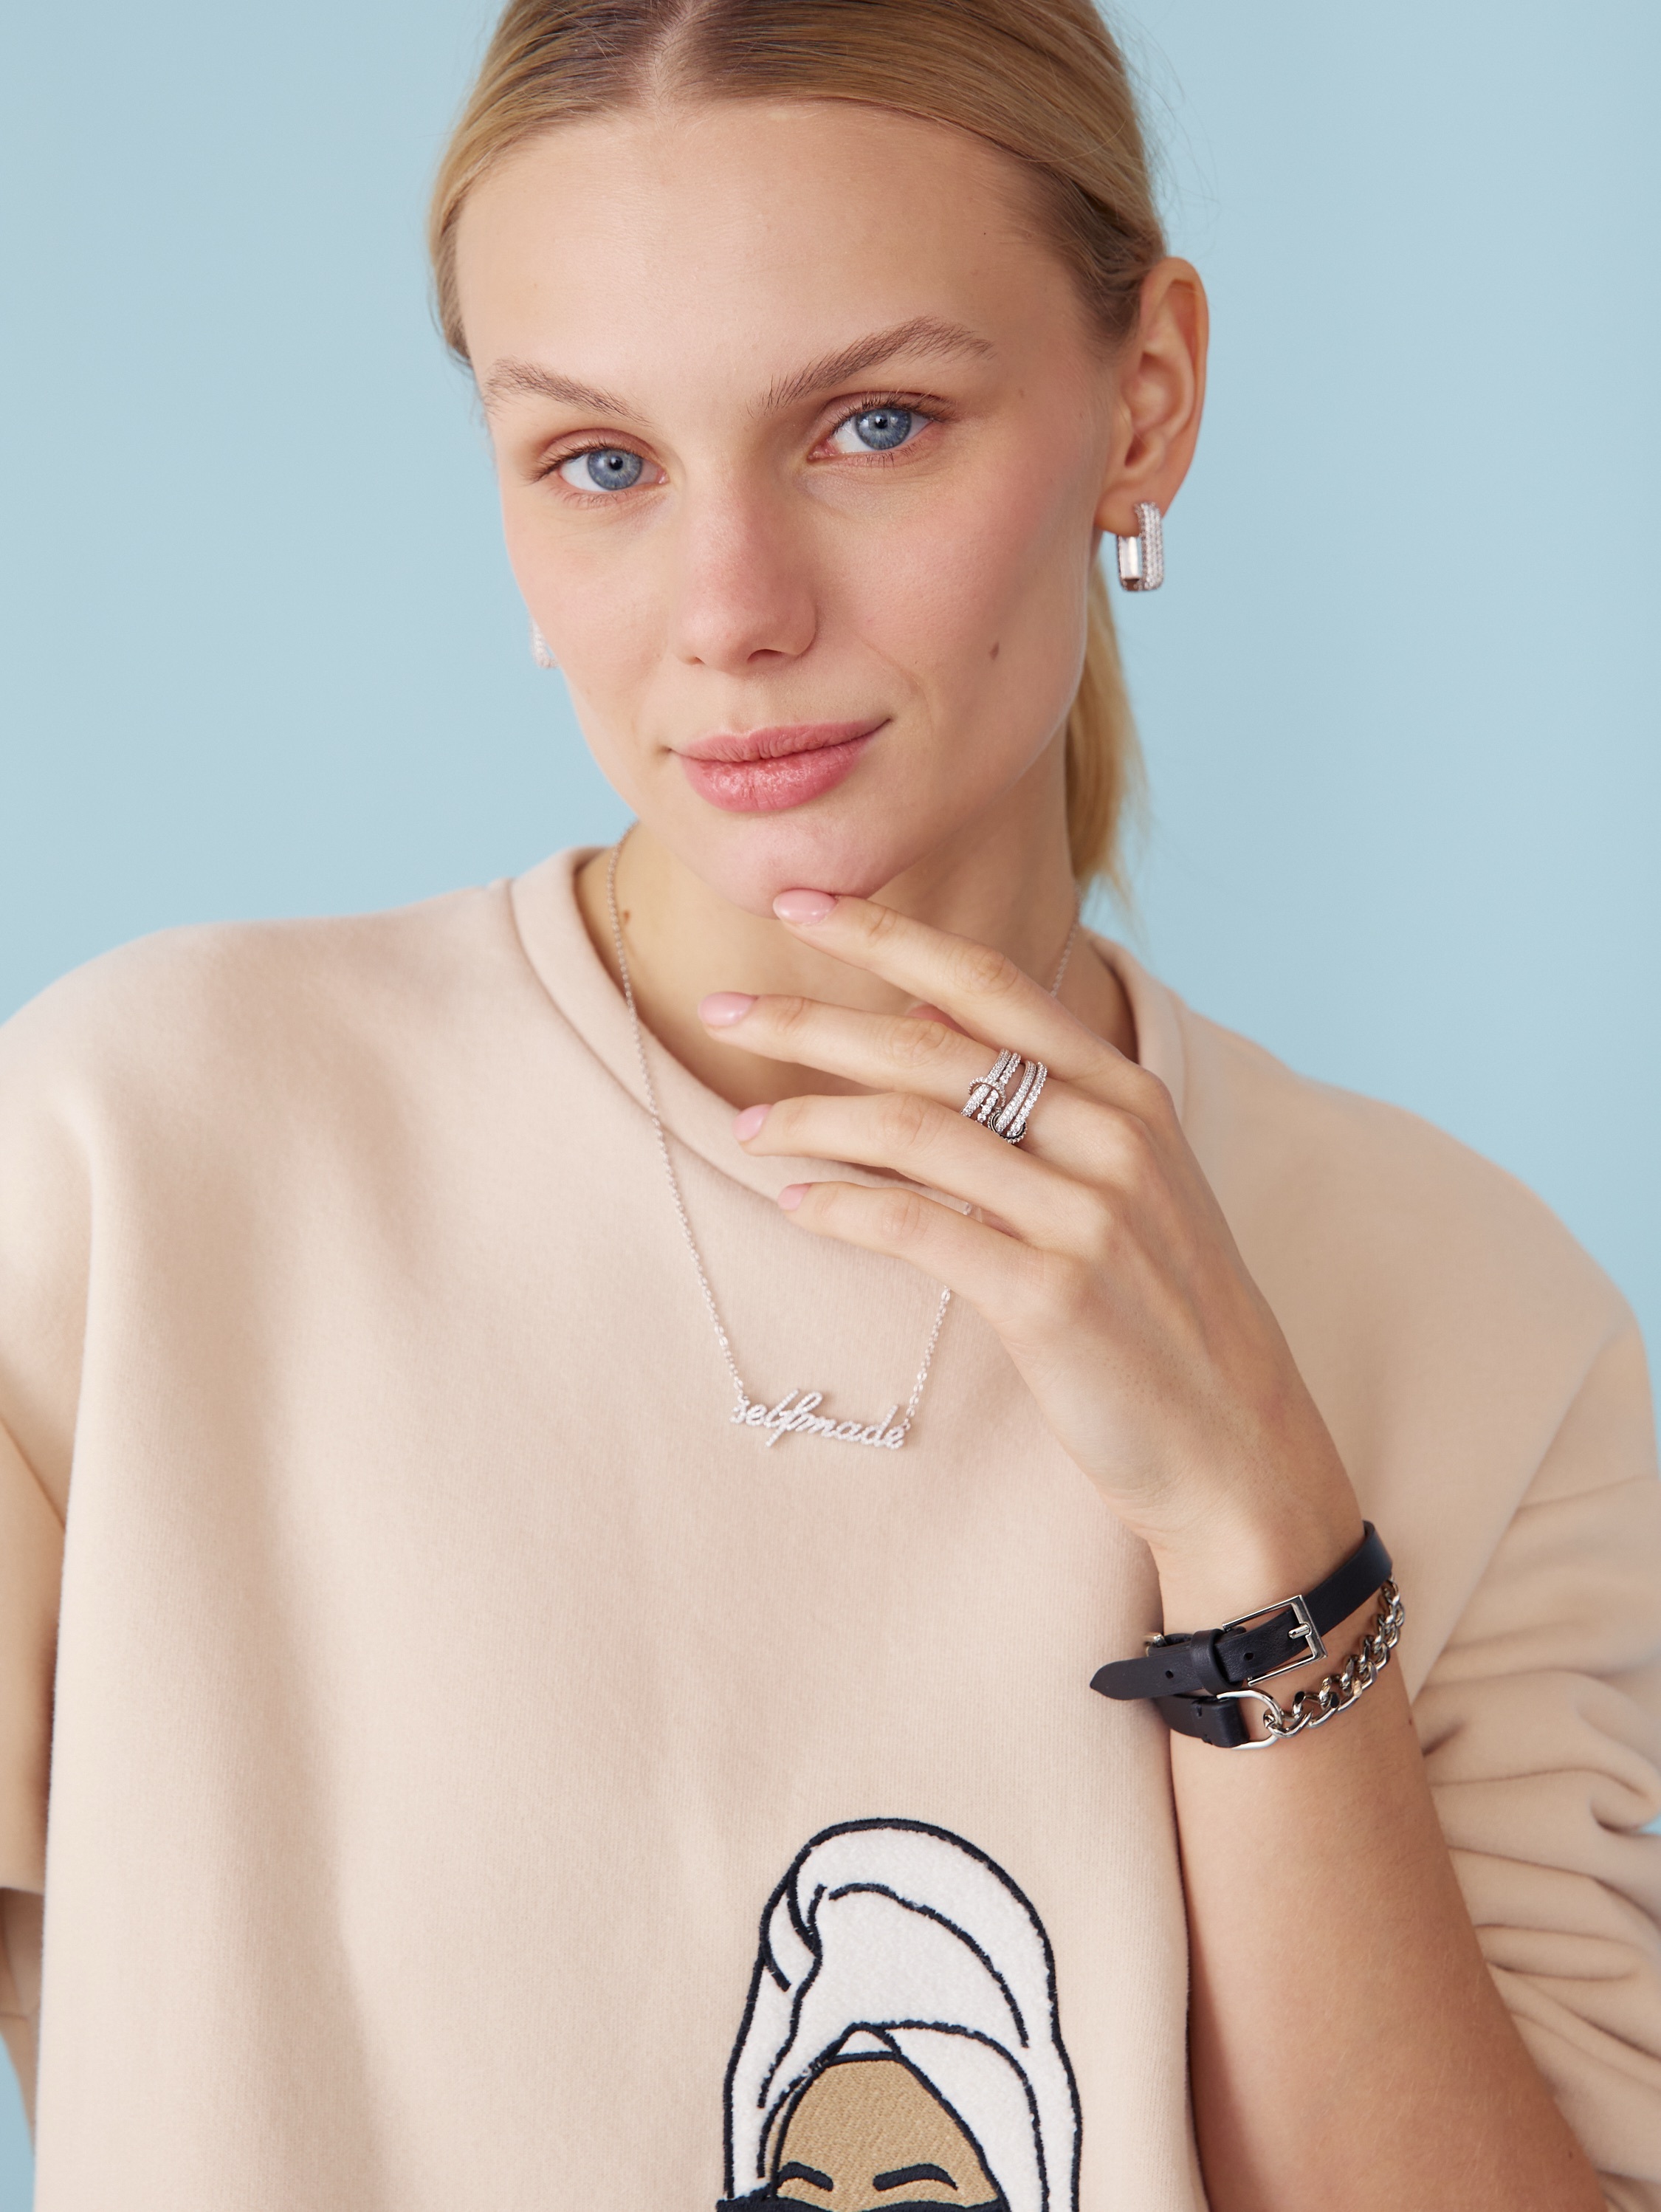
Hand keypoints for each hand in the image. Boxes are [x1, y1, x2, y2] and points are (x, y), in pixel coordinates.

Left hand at [701, 892, 1361, 1614]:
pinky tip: (798, 1205)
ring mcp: (1087, 1215)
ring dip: (812, 1122)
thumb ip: (1030, 1086)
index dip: (886, 932)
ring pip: (913, 1131)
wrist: (1235, 1442)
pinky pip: (921, 1230)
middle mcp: (1111, 1135)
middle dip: (813, 1018)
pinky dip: (846, 1209)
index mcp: (1125, 1091)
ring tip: (748, 1129)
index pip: (987, 980)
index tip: (798, 900)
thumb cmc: (1160, 1306)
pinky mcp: (1053, 1298)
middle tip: (725, 1007)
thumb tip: (911, 997)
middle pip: (931, 1045)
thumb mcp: (1121, 1174)